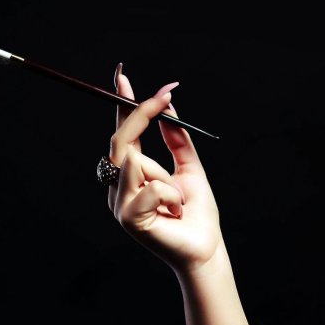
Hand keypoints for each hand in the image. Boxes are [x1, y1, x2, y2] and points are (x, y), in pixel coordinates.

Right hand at [107, 64, 222, 274]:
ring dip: (169, 178)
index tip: (123, 75)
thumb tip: (168, 106)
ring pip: (138, 162)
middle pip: (121, 141)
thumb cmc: (196, 213)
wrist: (205, 248)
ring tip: (179, 201)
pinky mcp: (128, 218)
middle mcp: (120, 186)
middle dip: (142, 115)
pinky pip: (151, 186)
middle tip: (165, 95)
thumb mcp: (190, 168)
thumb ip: (176, 139)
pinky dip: (172, 195)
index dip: (122, 104)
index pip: (123, 133)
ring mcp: (120, 203)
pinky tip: (176, 212)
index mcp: (132, 174)